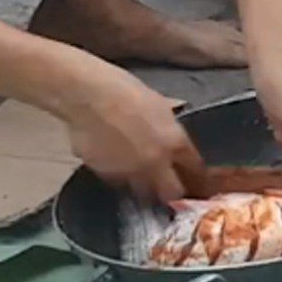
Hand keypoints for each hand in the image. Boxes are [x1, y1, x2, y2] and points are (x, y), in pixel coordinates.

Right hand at [66, 69, 203, 202]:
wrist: (85, 94)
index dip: (196, 174)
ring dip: (146, 187)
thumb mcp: (157, 101)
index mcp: (174, 142)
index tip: (194, 176)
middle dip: (173, 191)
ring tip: (141, 177)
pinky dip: (120, 177)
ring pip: (144, 192)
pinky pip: (119, 182)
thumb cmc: (122, 88)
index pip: (195, 168)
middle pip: (172, 193)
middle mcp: (157, 163)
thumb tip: (176, 121)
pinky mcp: (106, 176)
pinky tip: (116, 164)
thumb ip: (169, 121)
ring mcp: (131, 173)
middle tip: (169, 185)